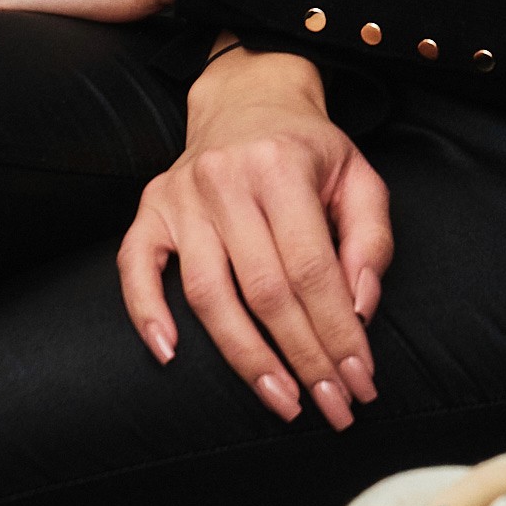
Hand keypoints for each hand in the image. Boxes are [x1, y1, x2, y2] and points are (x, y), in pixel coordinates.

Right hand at [115, 46, 391, 428]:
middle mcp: (227, 179)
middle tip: (331, 407)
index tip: (359, 381)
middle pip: (265, 291)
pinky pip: (135, 265)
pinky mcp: (150, 207)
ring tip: (280, 399)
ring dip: (245, 357)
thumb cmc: (309, 149)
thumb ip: (370, 241)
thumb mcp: (359, 177)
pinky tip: (169, 355)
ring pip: (207, 293)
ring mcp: (182, 195)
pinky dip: (146, 312)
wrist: (248, 97)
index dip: (338, 333)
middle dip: (303, 358)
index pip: (313, 269)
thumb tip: (361, 308)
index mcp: (283, 167)